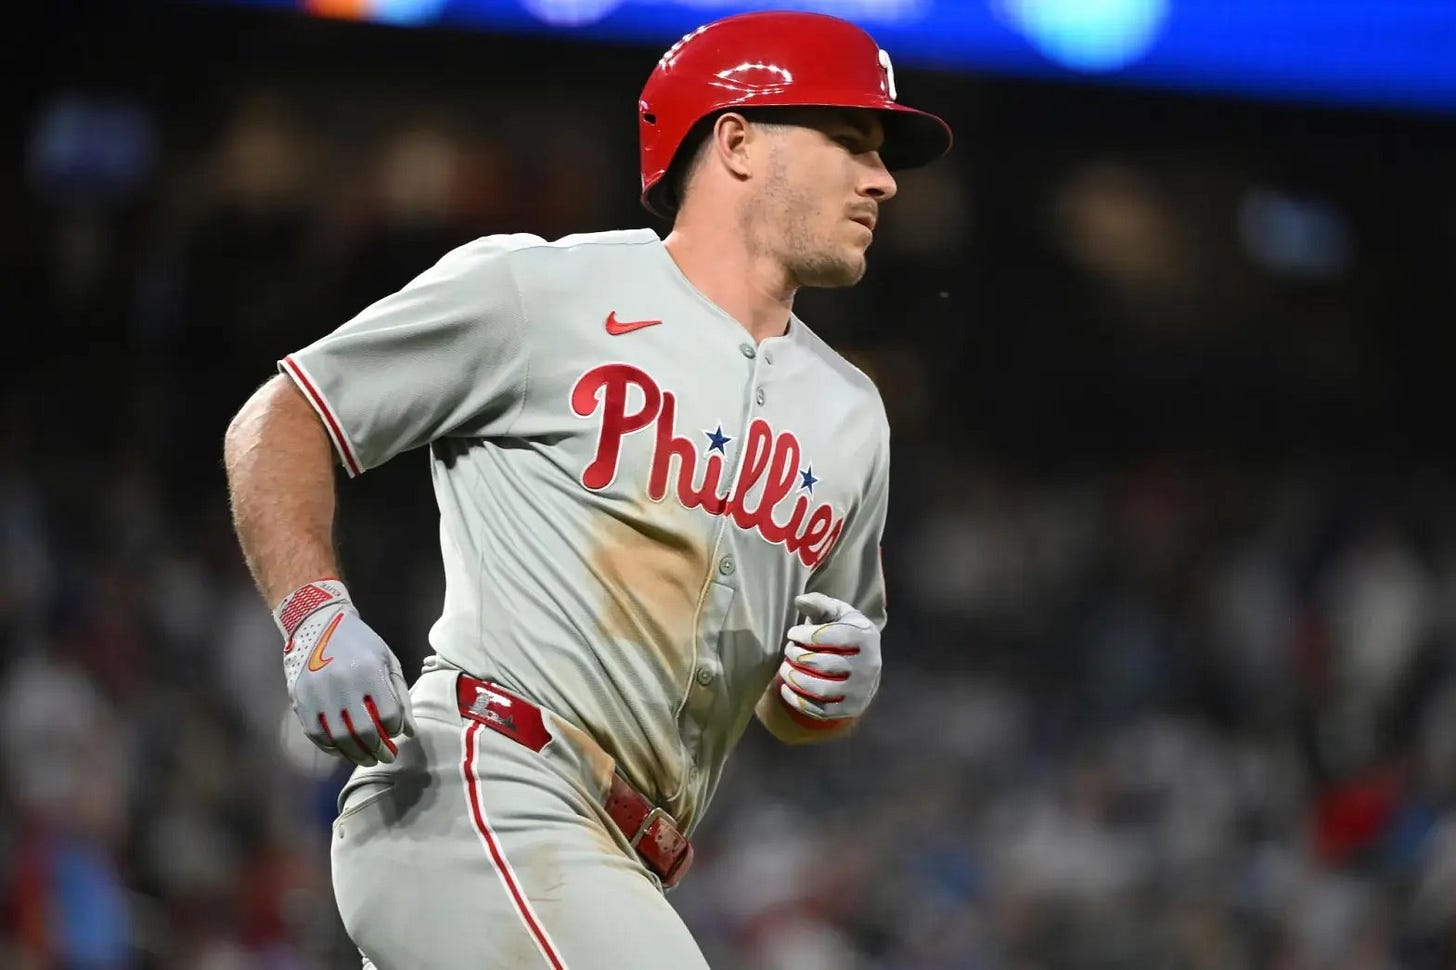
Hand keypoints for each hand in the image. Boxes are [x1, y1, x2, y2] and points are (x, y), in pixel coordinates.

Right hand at [276, 580, 416, 766]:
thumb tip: (410, 732)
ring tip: (368, 759)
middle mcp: (342, 683)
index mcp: (368, 670)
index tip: (396, 731)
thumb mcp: (387, 661)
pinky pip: (316, 734)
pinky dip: (331, 748)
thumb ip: (400, 697)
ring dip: (356, 754)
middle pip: (364, 731)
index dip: (395, 728)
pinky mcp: (300, 699)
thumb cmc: (360, 643)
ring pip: (339, 738)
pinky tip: (344, 750)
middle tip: (386, 757)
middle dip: (379, 749)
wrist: (318, 623)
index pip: (388, 714)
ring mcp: (318, 693)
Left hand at [773, 592, 881, 728]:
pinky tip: (786, 688)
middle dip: (797, 656)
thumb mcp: (838, 613)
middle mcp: (869, 665)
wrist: (865, 663)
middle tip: (788, 650)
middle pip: (824, 664)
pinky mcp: (852, 708)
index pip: (832, 637)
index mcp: (866, 637)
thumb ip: (819, 603)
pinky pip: (820, 710)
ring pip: (821, 690)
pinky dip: (798, 701)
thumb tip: (799, 601)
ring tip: (784, 668)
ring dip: (795, 679)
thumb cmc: (845, 632)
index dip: (805, 635)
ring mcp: (861, 690)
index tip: (792, 633)